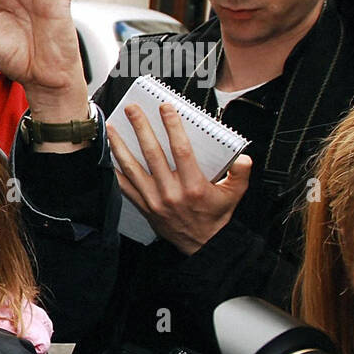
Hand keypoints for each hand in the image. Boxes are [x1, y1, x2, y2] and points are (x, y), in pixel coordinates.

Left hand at [109, 103, 251, 254]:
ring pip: (133, 168)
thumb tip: (244, 158)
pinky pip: (125, 186)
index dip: (172, 127)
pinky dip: (115, 170)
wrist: (201, 244)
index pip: (180, 150)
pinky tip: (109, 156)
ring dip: (121, 146)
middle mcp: (171, 192)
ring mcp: (154, 200)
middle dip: (141, 128)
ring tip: (113, 127)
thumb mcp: (234, 194)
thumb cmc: (215, 217)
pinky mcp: (144, 206)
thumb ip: (240, 173)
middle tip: (133, 110)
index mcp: (193, 186)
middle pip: (152, 154)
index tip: (165, 109)